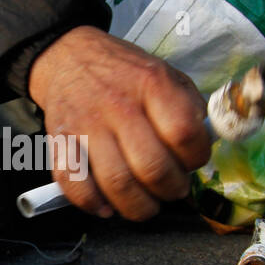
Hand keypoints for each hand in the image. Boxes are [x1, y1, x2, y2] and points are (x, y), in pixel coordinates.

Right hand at [28, 26, 210, 221]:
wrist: (69, 57)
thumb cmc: (124, 73)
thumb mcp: (166, 73)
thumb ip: (189, 106)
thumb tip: (205, 144)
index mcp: (152, 84)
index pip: (185, 134)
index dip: (196, 158)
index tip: (193, 161)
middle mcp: (119, 105)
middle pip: (153, 167)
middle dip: (172, 190)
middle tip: (173, 189)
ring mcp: (86, 126)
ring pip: (117, 183)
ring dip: (139, 206)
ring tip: (146, 204)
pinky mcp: (60, 142)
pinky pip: (73, 184)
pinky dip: (92, 203)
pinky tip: (107, 206)